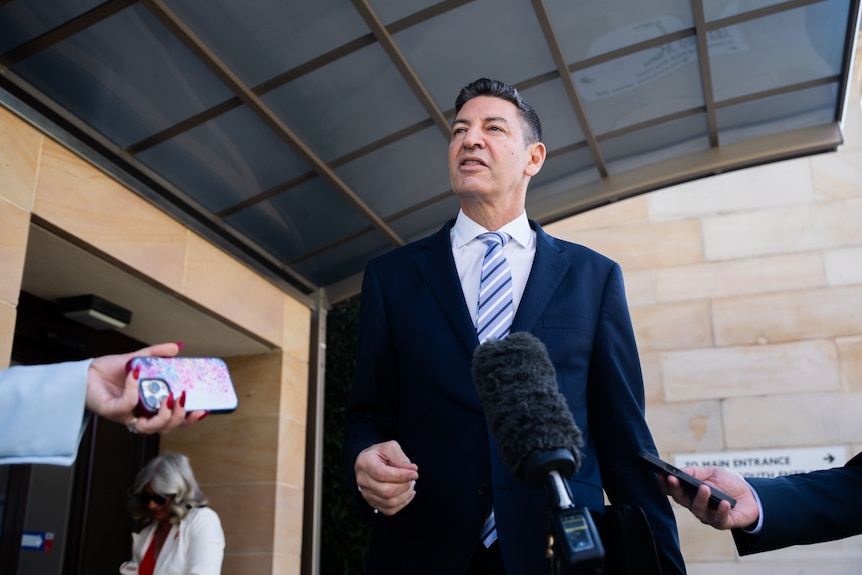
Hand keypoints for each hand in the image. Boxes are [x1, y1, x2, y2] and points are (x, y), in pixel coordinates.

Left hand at [85, 342, 207, 433]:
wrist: (86, 372)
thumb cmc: (110, 372)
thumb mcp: (139, 359)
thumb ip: (158, 354)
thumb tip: (177, 347)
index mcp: (150, 407)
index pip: (174, 420)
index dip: (189, 419)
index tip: (203, 410)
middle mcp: (139, 415)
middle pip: (165, 428)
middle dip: (178, 417)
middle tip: (183, 398)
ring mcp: (126, 416)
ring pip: (148, 428)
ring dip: (163, 415)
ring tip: (169, 396)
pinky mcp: (111, 411)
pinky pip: (127, 405)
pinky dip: (134, 389)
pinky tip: (137, 373)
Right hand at [354, 440, 418, 515]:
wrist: (369, 462)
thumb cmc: (381, 454)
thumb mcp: (390, 447)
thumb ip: (400, 456)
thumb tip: (412, 469)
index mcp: (365, 463)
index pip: (382, 474)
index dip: (401, 475)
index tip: (414, 473)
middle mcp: (362, 480)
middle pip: (386, 491)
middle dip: (404, 485)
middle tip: (412, 478)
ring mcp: (366, 494)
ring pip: (389, 502)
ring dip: (405, 495)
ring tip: (411, 484)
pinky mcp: (372, 503)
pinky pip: (389, 510)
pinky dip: (403, 504)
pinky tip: (408, 493)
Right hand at [658, 466, 759, 529]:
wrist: (751, 495)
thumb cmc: (728, 483)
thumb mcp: (711, 472)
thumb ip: (695, 472)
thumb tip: (678, 471)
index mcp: (690, 493)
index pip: (673, 490)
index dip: (665, 484)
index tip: (661, 474)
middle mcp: (696, 505)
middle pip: (681, 500)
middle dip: (676, 489)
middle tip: (674, 479)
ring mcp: (708, 515)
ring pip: (698, 510)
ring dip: (700, 499)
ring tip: (705, 488)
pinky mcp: (723, 523)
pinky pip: (719, 519)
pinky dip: (720, 511)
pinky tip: (723, 502)